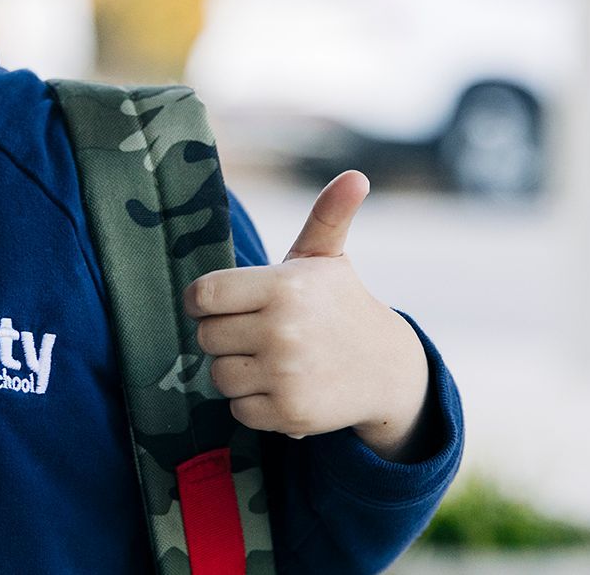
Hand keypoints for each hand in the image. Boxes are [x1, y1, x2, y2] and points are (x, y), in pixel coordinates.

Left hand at [183, 170, 433, 458]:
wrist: (386, 367)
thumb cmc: (341, 304)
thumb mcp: (328, 258)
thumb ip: (327, 215)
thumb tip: (356, 176)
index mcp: (283, 286)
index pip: (203, 296)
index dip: (203, 302)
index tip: (222, 304)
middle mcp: (282, 330)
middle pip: (206, 337)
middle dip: (223, 334)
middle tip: (253, 331)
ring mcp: (286, 375)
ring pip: (219, 375)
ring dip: (236, 369)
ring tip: (268, 358)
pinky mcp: (290, 413)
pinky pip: (238, 408)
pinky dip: (253, 401)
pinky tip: (280, 385)